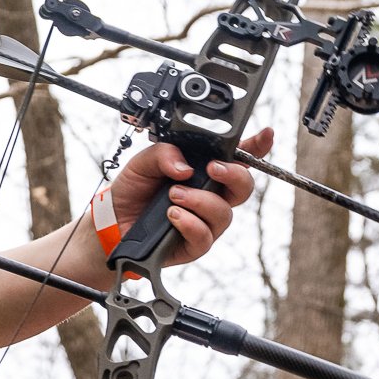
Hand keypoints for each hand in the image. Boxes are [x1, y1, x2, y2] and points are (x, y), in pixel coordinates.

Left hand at [109, 125, 273, 262]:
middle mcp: (211, 195)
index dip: (257, 146)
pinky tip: (172, 215)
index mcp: (205, 170)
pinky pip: (204, 236)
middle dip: (233, 175)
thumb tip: (184, 166)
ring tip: (174, 196)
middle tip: (213, 168)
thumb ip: (164, 154)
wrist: (113, 221)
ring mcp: (205, 221)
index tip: (266, 134)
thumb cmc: (133, 190)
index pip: (238, 158)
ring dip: (200, 200)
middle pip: (243, 187)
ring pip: (224, 213)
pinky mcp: (194, 244)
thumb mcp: (144, 161)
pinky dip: (189, 222)